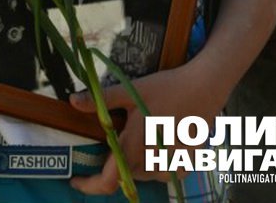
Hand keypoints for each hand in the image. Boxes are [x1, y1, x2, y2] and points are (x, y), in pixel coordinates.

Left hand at [69, 62, 223, 191]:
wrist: (204, 88)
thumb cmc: (165, 88)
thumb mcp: (130, 91)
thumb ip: (101, 100)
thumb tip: (72, 101)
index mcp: (134, 147)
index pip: (107, 181)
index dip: (89, 186)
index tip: (75, 180)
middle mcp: (151, 163)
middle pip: (124, 174)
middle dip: (115, 162)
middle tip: (115, 138)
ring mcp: (171, 167)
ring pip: (143, 174)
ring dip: (135, 161)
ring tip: (141, 133)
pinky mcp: (185, 165)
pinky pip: (162, 172)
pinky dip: (155, 161)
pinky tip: (160, 139)